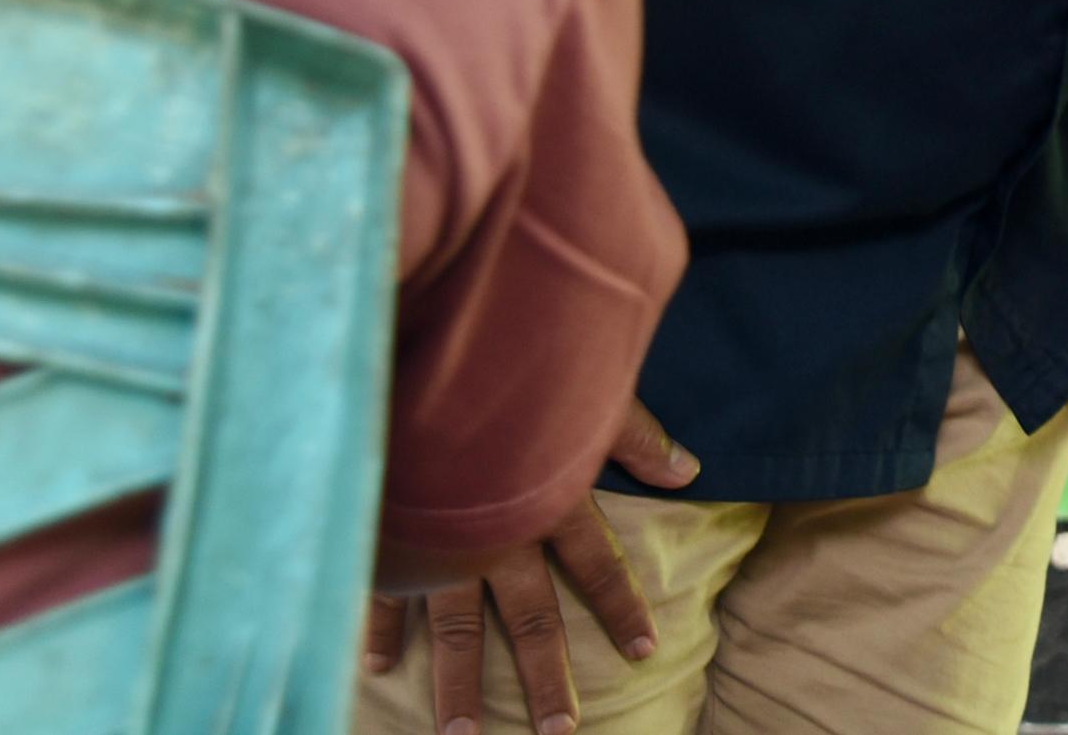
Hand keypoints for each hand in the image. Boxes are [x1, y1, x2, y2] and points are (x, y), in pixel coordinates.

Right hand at [364, 400, 693, 734]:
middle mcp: (501, 538)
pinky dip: (380, 630)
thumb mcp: (594, 394)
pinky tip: (378, 668)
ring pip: (455, 631)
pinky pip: (383, 595)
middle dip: (545, 679)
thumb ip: (638, 437)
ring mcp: (441, 548)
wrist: (428, 372)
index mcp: (553, 504)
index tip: (645, 654)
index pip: (598, 568)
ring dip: (460, 687)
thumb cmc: (522, 370)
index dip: (621, 610)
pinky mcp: (389, 541)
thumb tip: (689, 470)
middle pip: (530, 621)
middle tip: (559, 733)